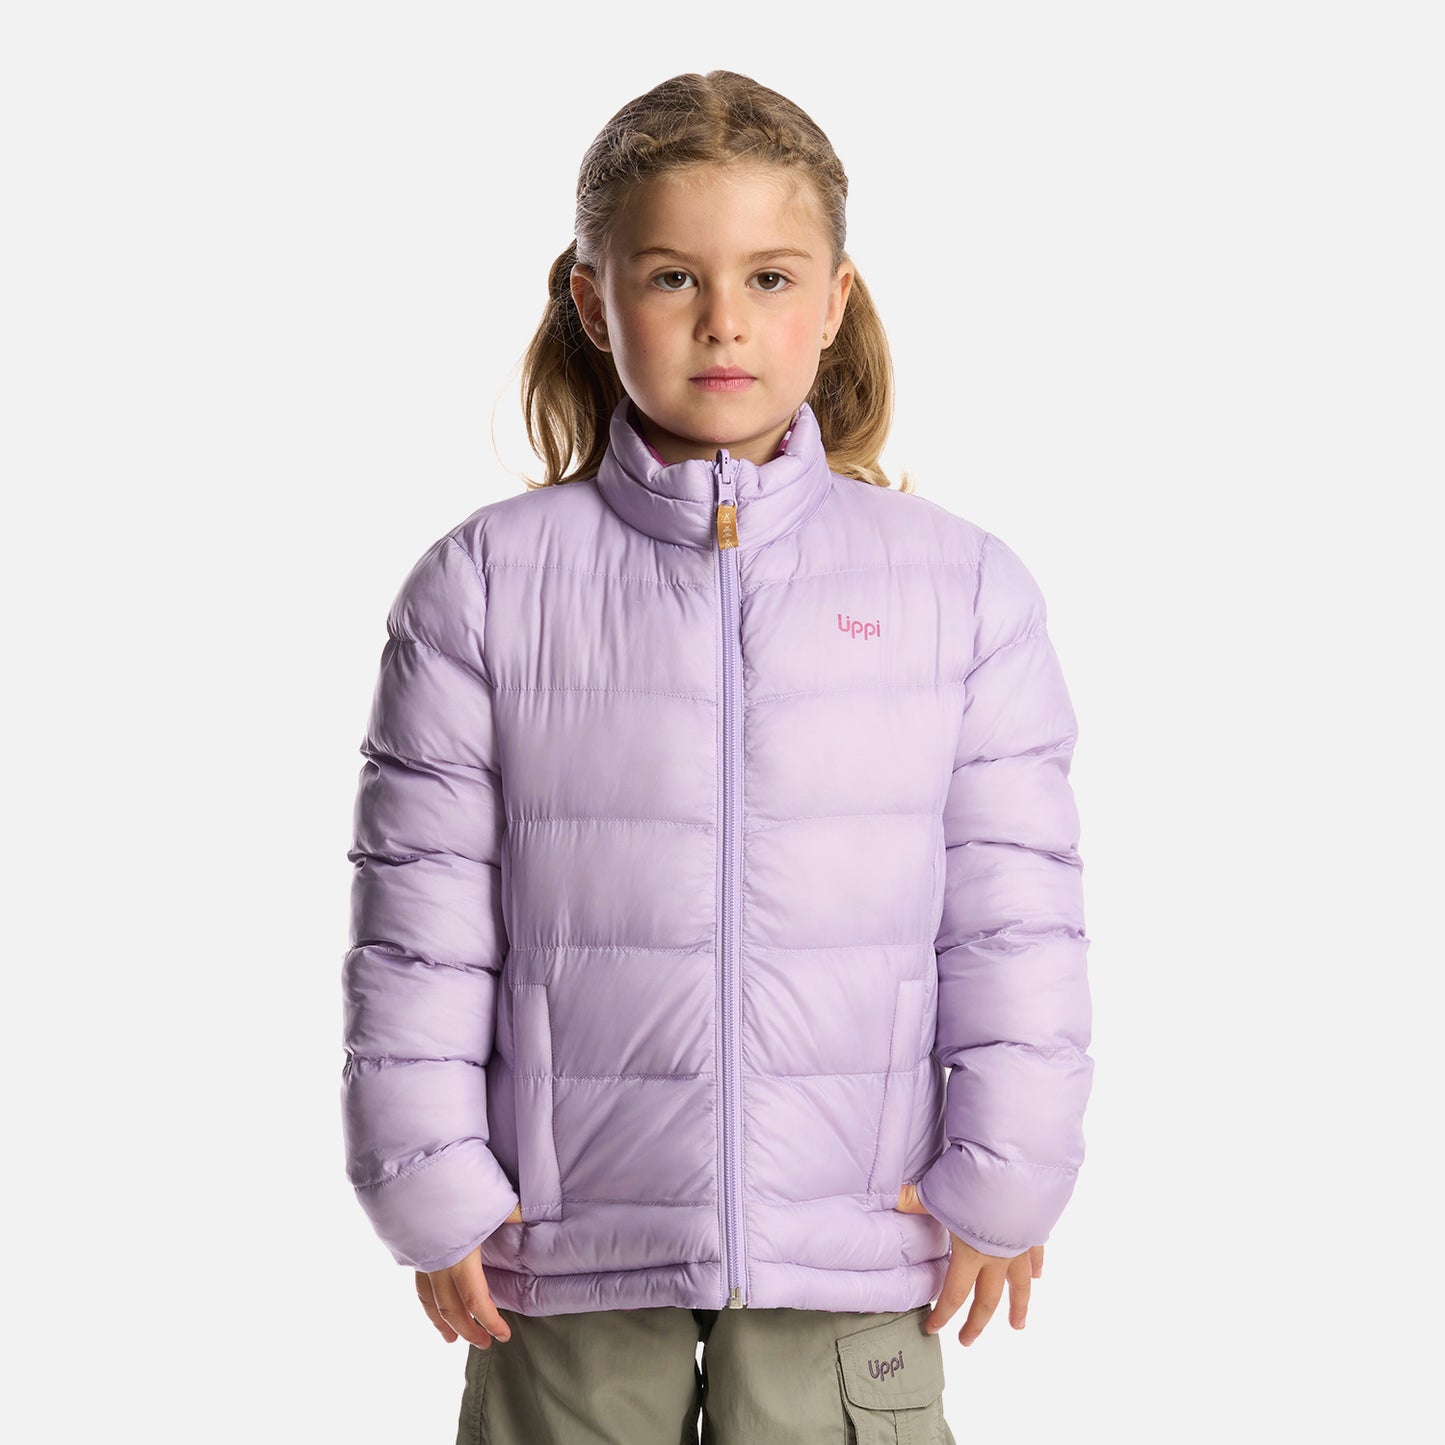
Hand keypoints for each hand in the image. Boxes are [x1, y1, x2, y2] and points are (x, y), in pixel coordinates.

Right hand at [415, 1201, 522, 1348]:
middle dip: (467, 1330)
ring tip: (449, 1339)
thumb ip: (511, 1210)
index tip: (503, 1336)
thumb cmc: (453, 1187)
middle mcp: (439, 1264)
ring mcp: (423, 1259)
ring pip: (430, 1301)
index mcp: (460, 1258)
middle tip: (483, 1344)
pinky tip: (430, 1304)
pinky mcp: (413, 1250)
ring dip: (441, 1322)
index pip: (476, 1301)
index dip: (489, 1322)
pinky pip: (419, 1285)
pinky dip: (427, 1301)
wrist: (412, 1175)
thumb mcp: (489, 1198)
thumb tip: (534, 1214)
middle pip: (451, 1309)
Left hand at [894, 1182, 1043, 1344]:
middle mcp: (997, 1257)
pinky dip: (1035, 1266)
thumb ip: (916, 1199)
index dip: (943, 1314)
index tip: (933, 1328)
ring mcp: (1019, 1246)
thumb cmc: (977, 1184)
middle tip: (967, 1340)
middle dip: (976, 1323)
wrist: (1018, 1171)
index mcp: (971, 1254)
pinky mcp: (1034, 1230)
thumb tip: (893, 1198)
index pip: (954, 1294)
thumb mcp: (940, 1192)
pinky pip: (1035, 1254)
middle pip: (987, 1300)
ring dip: (1018, 1306)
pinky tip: (1037, 1275)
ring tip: (1017, 1324)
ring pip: (1019, 1285)